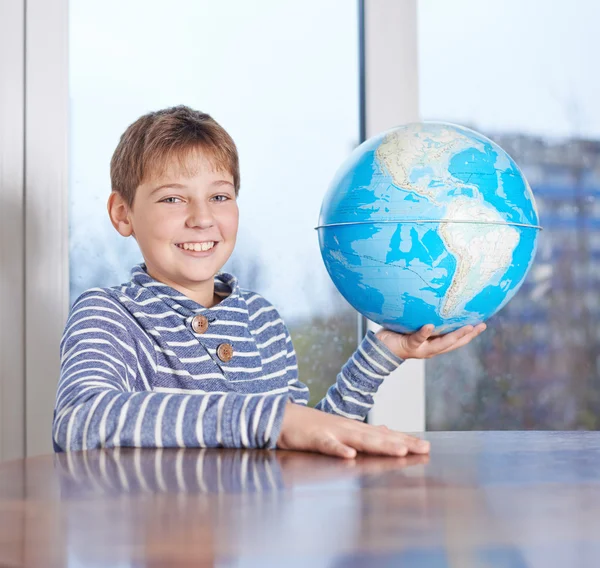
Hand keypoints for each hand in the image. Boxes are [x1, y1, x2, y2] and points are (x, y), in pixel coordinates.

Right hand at [277, 403, 429, 458]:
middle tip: (424, 449)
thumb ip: (365, 432)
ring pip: (359, 440)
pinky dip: (338, 450)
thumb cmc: (312, 426)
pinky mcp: (315, 439)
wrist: (283, 416)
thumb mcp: (342, 429)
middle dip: (402, 443)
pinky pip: (328, 446)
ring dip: (379, 444)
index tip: (426, 447)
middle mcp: (348, 429)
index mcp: (354, 429)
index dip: (406, 440)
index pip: (384, 435)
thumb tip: (389, 431)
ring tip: (398, 450)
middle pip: (378, 438)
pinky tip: (349, 455)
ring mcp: (332, 432)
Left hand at [375, 322, 485, 359]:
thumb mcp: (413, 327)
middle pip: (453, 344)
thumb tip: (434, 299)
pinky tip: (430, 326)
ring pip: (441, 344)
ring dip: (454, 336)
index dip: (469, 334)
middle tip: (481, 325)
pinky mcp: (408, 345)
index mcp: (433, 344)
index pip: (455, 340)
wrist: (379, 349)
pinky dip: (425, 333)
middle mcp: (430, 349)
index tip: (483, 324)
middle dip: (468, 336)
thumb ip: (423, 318)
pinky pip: (418, 338)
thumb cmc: (397, 334)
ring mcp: (420, 348)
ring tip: (466, 327)